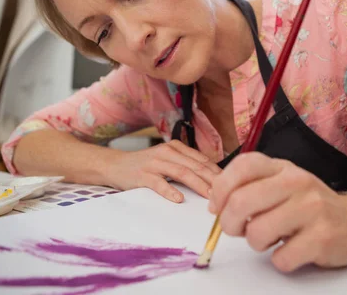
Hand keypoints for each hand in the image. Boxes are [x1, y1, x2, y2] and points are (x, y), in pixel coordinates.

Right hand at [107, 140, 221, 202]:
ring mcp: (155, 163)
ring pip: (182, 173)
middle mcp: (167, 152)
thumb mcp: (168, 160)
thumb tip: (212, 179)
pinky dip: (170, 191)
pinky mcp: (143, 175)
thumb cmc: (146, 166)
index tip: (231, 184)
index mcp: (176, 148)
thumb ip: (186, 165)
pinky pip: (159, 183)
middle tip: (227, 194)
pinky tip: (179, 199)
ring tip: (210, 197)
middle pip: (196, 166)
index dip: (218, 173)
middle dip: (213, 180)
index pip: (203, 160)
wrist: (115, 165)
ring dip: (198, 185)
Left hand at [208, 152, 346, 271]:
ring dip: (257, 244)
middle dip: (230, 223)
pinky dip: (281, 261)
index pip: (242, 166)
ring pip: (257, 233)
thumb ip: (251, 186)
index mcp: (283, 167)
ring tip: (272, 238)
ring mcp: (311, 209)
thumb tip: (216, 203)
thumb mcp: (283, 184)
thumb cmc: (312, 206)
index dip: (221, 189)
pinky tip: (293, 250)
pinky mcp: (322, 238)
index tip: (219, 206)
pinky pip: (280, 258)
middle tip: (239, 230)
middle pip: (241, 202)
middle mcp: (297, 182)